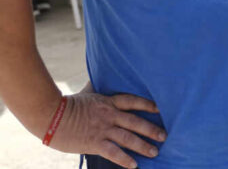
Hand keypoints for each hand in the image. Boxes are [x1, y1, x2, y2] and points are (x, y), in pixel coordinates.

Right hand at [47, 91, 165, 168]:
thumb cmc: (66, 105)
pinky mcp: (94, 143)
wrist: (50, 115)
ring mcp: (103, 129)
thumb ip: (98, 93)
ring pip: (128, 138)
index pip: (133, 101)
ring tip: (154, 152)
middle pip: (135, 122)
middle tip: (164, 136)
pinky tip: (134, 165)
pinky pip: (113, 152)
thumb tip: (99, 80)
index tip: (160, 108)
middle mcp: (110, 115)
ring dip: (143, 146)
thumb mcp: (87, 95)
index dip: (148, 104)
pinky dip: (125, 159)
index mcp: (108, 102)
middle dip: (151, 129)